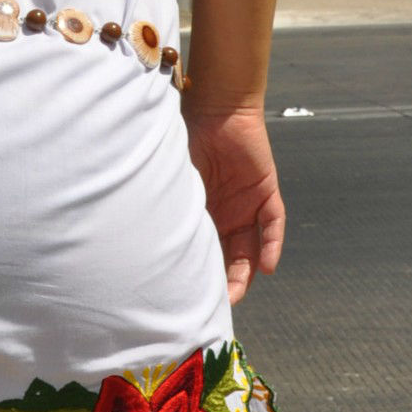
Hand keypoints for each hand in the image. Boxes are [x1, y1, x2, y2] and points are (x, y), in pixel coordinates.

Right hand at [182, 105, 284, 303]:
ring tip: (236, 293)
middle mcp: (226, 215)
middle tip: (212, 305)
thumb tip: (139, 238)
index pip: (203, 251)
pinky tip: (267, 266)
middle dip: (222, 283)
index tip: (187, 297)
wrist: (215, 106)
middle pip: (228, 258)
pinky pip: (272, 224)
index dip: (199, 274)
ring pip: (251, 249)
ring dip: (246, 272)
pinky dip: (271, 245)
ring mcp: (247, 206)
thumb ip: (167, 205)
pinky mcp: (265, 192)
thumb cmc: (186, 138)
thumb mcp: (173, 180)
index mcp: (202, 213)